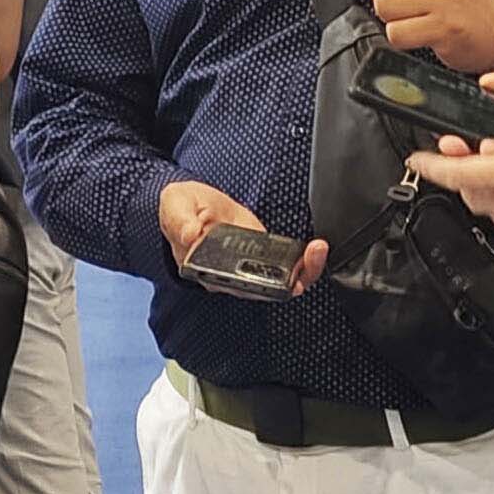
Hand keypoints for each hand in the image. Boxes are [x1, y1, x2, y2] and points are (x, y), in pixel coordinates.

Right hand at [157, 178, 325, 295]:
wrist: (189, 204)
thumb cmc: (180, 208)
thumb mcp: (175, 205)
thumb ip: (181, 220)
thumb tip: (191, 236)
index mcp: (208, 269)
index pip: (236, 285)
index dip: (262, 283)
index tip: (281, 271)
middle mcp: (230, 275)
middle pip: (266, 289)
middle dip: (295, 277)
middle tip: (313, 253)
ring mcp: (247, 266)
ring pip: (280, 282)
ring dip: (304, 270)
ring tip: (318, 249)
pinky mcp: (260, 254)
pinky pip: (283, 266)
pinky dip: (302, 261)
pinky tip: (314, 249)